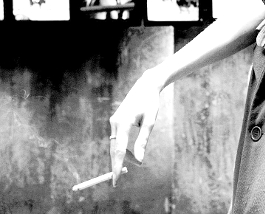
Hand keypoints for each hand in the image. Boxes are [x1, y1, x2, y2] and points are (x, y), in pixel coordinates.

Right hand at [109, 70, 161, 185]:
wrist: (145, 86)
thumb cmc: (150, 103)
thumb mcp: (150, 122)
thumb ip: (143, 141)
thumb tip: (138, 160)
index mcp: (124, 122)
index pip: (119, 149)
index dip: (117, 166)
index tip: (115, 180)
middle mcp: (115, 122)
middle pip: (114, 149)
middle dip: (119, 163)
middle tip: (121, 178)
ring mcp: (113, 121)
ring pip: (115, 145)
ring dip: (123, 155)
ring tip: (137, 160)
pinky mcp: (115, 121)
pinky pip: (116, 140)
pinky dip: (122, 148)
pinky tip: (131, 152)